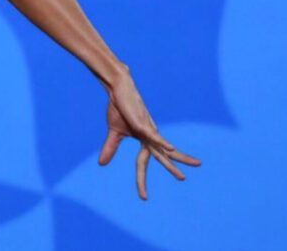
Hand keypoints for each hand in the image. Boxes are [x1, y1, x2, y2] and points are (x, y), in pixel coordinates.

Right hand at [98, 74, 200, 199]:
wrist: (119, 88)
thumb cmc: (119, 108)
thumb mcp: (114, 132)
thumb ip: (110, 148)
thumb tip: (102, 164)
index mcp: (144, 140)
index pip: (142, 164)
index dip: (142, 181)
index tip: (144, 198)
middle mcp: (150, 137)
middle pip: (162, 157)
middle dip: (173, 168)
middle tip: (183, 179)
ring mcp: (147, 129)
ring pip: (162, 149)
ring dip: (173, 161)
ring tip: (184, 173)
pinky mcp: (142, 122)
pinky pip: (153, 135)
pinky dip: (160, 142)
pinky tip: (169, 148)